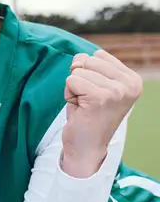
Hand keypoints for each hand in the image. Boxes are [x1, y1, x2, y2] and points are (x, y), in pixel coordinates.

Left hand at [61, 50, 142, 177]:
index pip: (98, 55)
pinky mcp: (100, 97)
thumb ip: (90, 66)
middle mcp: (129, 84)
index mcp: (132, 79)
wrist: (87, 147)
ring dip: (74, 88)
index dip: (87, 72)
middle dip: (79, 79)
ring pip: (78, 71)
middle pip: (88, 60)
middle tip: (87, 100)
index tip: (94, 93)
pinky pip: (72, 80)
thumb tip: (78, 60)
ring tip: (84, 105)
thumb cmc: (88, 114)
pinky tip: (80, 108)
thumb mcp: (95, 84)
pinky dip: (69, 94)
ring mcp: (117, 91)